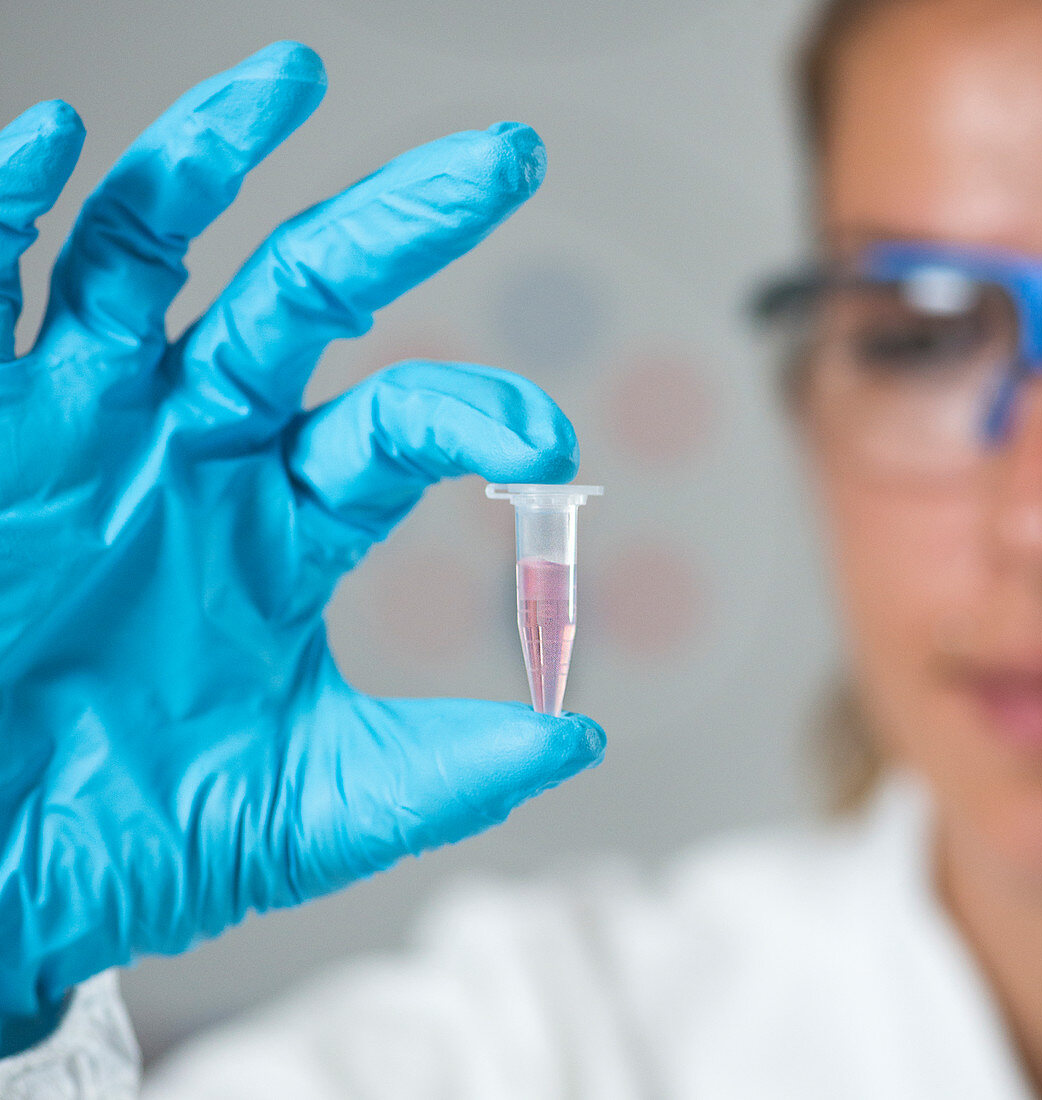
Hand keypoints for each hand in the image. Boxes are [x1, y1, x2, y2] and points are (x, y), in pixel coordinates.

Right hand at [0, 41, 603, 1053]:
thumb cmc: (137, 837)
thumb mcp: (313, 803)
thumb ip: (446, 768)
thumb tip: (579, 741)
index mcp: (284, 524)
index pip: (402, 426)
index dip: (477, 422)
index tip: (543, 450)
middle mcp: (194, 448)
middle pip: (305, 298)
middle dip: (400, 222)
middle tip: (507, 159)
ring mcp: (81, 422)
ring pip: (148, 251)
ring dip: (207, 160)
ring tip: (289, 77)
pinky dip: (4, 214)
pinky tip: (48, 144)